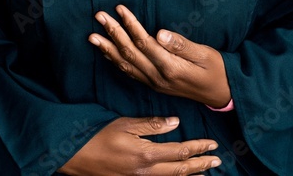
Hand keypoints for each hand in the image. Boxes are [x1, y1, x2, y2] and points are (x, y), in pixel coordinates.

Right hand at [58, 116, 220, 175]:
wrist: (75, 157)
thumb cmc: (97, 136)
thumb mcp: (124, 124)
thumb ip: (151, 124)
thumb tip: (175, 121)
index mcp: (146, 154)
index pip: (179, 152)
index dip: (197, 148)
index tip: (212, 145)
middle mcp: (146, 172)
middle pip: (180, 171)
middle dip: (200, 165)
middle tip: (217, 161)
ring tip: (205, 174)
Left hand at [89, 5, 231, 108]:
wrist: (222, 94)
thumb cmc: (217, 70)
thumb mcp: (205, 54)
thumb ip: (181, 44)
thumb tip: (160, 33)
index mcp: (171, 67)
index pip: (144, 43)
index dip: (130, 25)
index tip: (119, 8)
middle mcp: (158, 77)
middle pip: (129, 53)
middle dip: (113, 33)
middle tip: (99, 16)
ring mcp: (154, 83)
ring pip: (125, 66)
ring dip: (108, 49)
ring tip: (92, 36)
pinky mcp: (154, 86)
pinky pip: (130, 74)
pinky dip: (116, 63)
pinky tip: (107, 53)